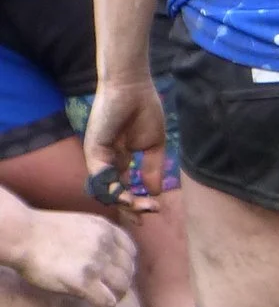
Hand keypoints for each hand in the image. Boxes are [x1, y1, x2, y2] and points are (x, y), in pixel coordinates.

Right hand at [11, 207, 137, 306]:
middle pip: (128, 270)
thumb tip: (103, 255)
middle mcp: (107, 244)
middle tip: (111, 294)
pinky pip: (107, 302)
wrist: (22, 235)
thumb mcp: (80, 225)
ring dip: (116, 299)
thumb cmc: (41, 232)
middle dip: (122, 284)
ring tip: (104, 305)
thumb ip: (96, 237)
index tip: (117, 276)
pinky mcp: (85, 281)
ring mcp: (98, 263)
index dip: (126, 266)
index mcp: (106, 229)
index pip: (130, 252)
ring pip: (122, 287)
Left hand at [82, 77, 167, 212]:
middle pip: (114, 193)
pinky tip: (127, 196)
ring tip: (140, 208)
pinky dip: (111, 189)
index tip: (155, 211)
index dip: (136, 202)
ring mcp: (98, 158)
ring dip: (122, 202)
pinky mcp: (94, 151)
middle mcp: (106, 162)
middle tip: (146, 217)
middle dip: (130, 208)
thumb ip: (153, 168)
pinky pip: (99, 177)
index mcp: (119, 160)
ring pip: (105, 190)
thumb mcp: (154, 145)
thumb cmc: (144, 110)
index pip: (124, 188)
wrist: (133, 88)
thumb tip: (156, 192)